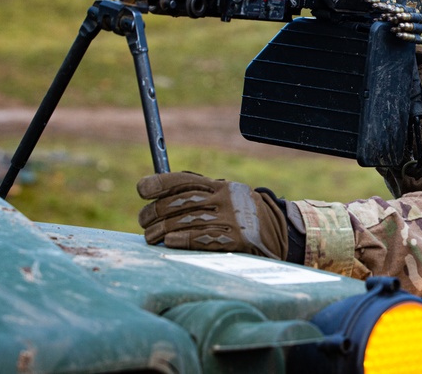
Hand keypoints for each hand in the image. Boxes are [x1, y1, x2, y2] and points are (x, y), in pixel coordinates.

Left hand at [137, 172, 287, 258]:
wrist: (279, 232)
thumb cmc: (241, 215)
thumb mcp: (224, 198)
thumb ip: (198, 195)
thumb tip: (157, 195)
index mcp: (220, 186)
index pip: (186, 180)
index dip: (161, 183)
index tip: (142, 189)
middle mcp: (225, 199)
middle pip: (183, 202)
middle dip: (157, 212)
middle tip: (143, 221)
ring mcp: (233, 218)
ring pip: (189, 220)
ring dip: (163, 229)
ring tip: (150, 237)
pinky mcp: (238, 238)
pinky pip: (205, 238)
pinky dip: (184, 239)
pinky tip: (170, 242)